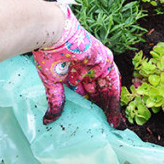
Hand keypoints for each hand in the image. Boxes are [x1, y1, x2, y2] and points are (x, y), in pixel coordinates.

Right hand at [32, 6, 124, 127]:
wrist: (54, 37)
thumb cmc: (48, 56)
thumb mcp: (53, 83)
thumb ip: (56, 101)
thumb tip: (48, 121)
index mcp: (73, 72)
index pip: (84, 92)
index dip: (88, 107)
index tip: (91, 123)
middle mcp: (86, 68)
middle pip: (97, 91)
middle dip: (102, 108)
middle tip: (107, 126)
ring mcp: (96, 63)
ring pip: (106, 88)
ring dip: (110, 106)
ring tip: (113, 124)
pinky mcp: (105, 60)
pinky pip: (113, 81)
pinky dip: (114, 97)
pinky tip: (115, 112)